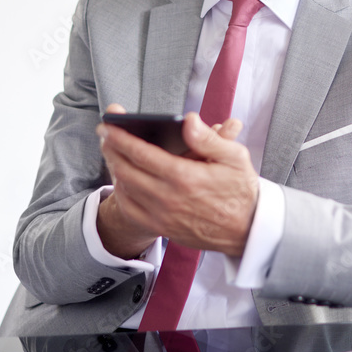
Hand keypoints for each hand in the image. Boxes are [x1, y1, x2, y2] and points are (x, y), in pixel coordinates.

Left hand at [95, 106, 258, 258]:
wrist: (247, 230)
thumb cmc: (241, 191)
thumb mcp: (235, 158)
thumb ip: (209, 138)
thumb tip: (188, 120)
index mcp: (185, 177)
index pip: (142, 153)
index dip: (120, 137)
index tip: (108, 125)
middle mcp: (169, 198)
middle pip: (126, 170)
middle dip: (111, 149)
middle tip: (104, 134)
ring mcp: (163, 216)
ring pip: (125, 189)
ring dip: (114, 168)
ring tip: (112, 152)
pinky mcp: (162, 228)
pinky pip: (131, 209)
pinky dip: (122, 192)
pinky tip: (123, 179)